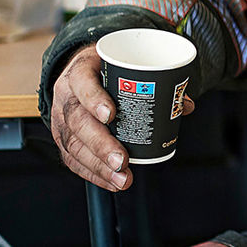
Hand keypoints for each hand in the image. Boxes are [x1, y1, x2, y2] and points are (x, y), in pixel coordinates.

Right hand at [49, 46, 196, 190]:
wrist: (81, 72)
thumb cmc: (106, 69)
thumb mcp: (125, 65)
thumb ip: (157, 82)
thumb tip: (185, 105)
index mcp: (80, 71)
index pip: (82, 83)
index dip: (94, 100)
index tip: (111, 115)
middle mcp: (66, 96)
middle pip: (78, 121)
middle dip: (100, 144)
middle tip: (122, 160)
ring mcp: (61, 119)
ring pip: (74, 144)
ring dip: (99, 165)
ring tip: (122, 177)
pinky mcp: (63, 137)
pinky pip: (72, 158)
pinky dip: (92, 173)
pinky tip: (110, 181)